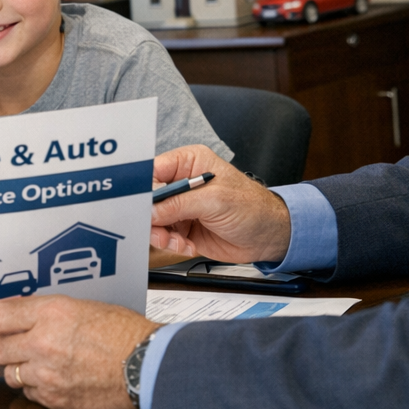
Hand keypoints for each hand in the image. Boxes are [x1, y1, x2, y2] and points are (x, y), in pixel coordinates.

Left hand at [0, 295, 158, 408]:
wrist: (147, 364)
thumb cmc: (123, 332)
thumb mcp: (83, 306)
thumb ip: (47, 312)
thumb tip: (18, 317)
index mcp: (51, 312)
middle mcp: (44, 342)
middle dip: (4, 347)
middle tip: (19, 344)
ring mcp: (47, 373)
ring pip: (11, 373)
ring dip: (21, 367)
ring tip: (46, 361)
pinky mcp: (55, 398)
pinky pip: (28, 393)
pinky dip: (36, 386)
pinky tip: (56, 377)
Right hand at [150, 145, 291, 264]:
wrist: (269, 237)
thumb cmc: (253, 208)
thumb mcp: (215, 201)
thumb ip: (179, 204)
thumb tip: (150, 210)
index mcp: (189, 163)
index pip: (153, 170)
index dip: (143, 188)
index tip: (139, 206)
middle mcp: (182, 183)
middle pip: (149, 197)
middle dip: (152, 216)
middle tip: (159, 230)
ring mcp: (182, 206)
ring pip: (153, 220)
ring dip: (162, 234)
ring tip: (176, 241)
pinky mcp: (183, 227)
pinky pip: (164, 236)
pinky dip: (171, 243)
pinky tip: (186, 245)